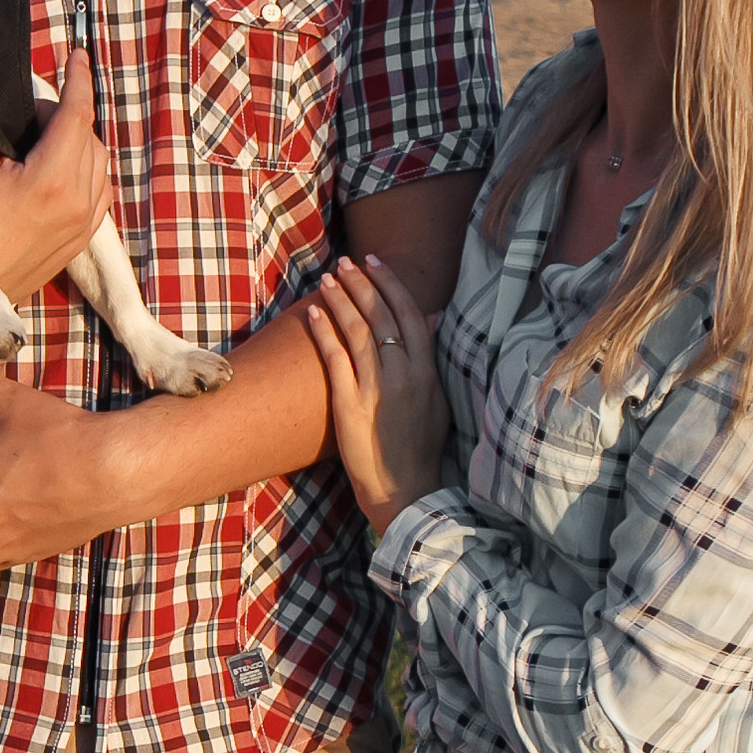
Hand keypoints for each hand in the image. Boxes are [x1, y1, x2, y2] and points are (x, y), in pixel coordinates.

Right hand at [0, 52, 108, 301]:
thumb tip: (17, 100)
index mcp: (52, 181)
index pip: (77, 114)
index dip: (78, 79)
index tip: (77, 54)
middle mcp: (78, 205)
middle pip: (89, 137)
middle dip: (65, 114)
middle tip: (27, 115)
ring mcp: (81, 228)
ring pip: (98, 165)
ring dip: (77, 143)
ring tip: (37, 142)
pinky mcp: (76, 244)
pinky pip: (97, 194)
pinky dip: (84, 172)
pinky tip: (55, 170)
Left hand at [301, 256, 447, 534]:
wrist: (404, 489)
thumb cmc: (420, 448)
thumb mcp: (438, 401)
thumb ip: (432, 360)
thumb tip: (431, 319)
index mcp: (427, 371)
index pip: (409, 314)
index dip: (391, 284)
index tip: (376, 263)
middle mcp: (403, 374)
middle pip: (380, 315)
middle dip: (361, 283)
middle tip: (345, 262)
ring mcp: (376, 388)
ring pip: (357, 331)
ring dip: (340, 300)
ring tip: (327, 279)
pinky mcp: (350, 403)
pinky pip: (335, 359)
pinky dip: (324, 332)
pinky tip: (314, 313)